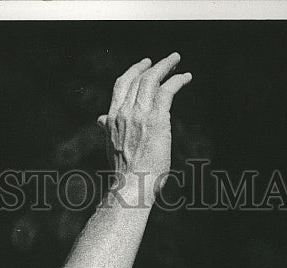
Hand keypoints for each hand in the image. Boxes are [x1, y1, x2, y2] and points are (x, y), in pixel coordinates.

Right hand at [97, 53, 191, 207]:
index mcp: (112, 119)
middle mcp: (124, 113)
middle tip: (166, 61)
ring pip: (152, 80)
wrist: (130, 186)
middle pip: (138, 79)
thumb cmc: (124, 173)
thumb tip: (100, 120)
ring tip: (176, 61)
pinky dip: (178, 80)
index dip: (133, 71)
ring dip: (166, 67)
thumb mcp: (111, 146)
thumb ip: (108, 129)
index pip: (121, 86)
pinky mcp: (157, 119)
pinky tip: (186, 77)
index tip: (143, 65)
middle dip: (152, 66)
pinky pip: (168, 91)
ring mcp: (139, 115)